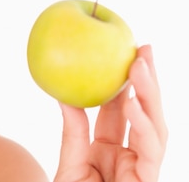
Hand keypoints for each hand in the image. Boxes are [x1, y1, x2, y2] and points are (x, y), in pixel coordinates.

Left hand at [54, 44, 166, 181]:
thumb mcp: (69, 164)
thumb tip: (62, 93)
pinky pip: (150, 152)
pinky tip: (131, 102)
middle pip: (145, 113)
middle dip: (146, 80)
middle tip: (143, 48)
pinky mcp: (148, 181)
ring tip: (138, 65)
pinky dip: (143, 126)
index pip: (121, 110)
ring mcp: (142, 170)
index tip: (120, 53)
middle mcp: (131, 158)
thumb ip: (72, 134)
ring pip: (155, 128)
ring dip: (148, 95)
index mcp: (111, 151)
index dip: (123, 82)